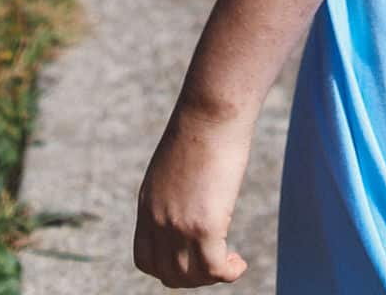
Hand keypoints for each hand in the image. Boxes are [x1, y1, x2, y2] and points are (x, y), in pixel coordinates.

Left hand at [134, 105, 253, 284]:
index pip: (145, 259)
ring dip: (212, 276)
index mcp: (146, 205)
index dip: (168, 267)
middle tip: (217, 262)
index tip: (192, 258)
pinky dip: (228, 273)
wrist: (212, 108)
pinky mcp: (204, 225)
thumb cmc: (202, 124)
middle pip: (168, 273)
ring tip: (230, 263)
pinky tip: (239, 264)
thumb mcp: (177, 162)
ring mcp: (178, 225)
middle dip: (194, 277)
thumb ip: (177, 187)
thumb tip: (194, 194)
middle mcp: (157, 220)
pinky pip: (214, 269)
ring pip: (191, 277)